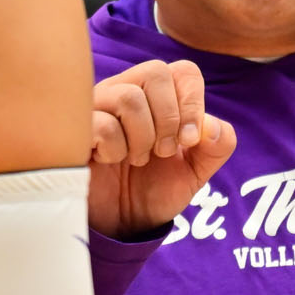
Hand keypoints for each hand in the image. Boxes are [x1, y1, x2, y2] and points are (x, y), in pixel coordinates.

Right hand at [88, 60, 235, 238]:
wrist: (122, 223)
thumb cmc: (154, 188)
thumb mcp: (196, 171)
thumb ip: (217, 146)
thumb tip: (212, 126)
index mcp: (157, 95)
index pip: (183, 71)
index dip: (193, 104)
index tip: (190, 141)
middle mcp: (126, 90)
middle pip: (156, 72)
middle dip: (169, 119)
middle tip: (162, 151)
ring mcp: (98, 106)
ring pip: (129, 97)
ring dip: (142, 138)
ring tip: (136, 159)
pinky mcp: (77, 129)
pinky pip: (102, 125)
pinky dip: (116, 150)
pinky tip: (109, 161)